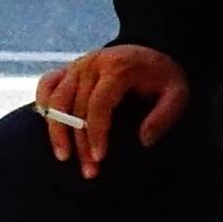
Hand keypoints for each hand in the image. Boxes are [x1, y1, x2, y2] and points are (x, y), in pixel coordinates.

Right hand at [30, 42, 188, 176]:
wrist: (154, 50)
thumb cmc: (165, 76)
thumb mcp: (178, 93)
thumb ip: (164, 116)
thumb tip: (144, 141)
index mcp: (117, 68)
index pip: (98, 105)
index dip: (96, 133)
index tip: (100, 158)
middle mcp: (92, 64)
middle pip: (76, 108)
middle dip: (80, 143)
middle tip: (89, 171)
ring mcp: (77, 65)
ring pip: (56, 100)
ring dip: (57, 132)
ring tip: (64, 157)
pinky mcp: (69, 69)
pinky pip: (47, 85)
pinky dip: (44, 106)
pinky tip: (49, 129)